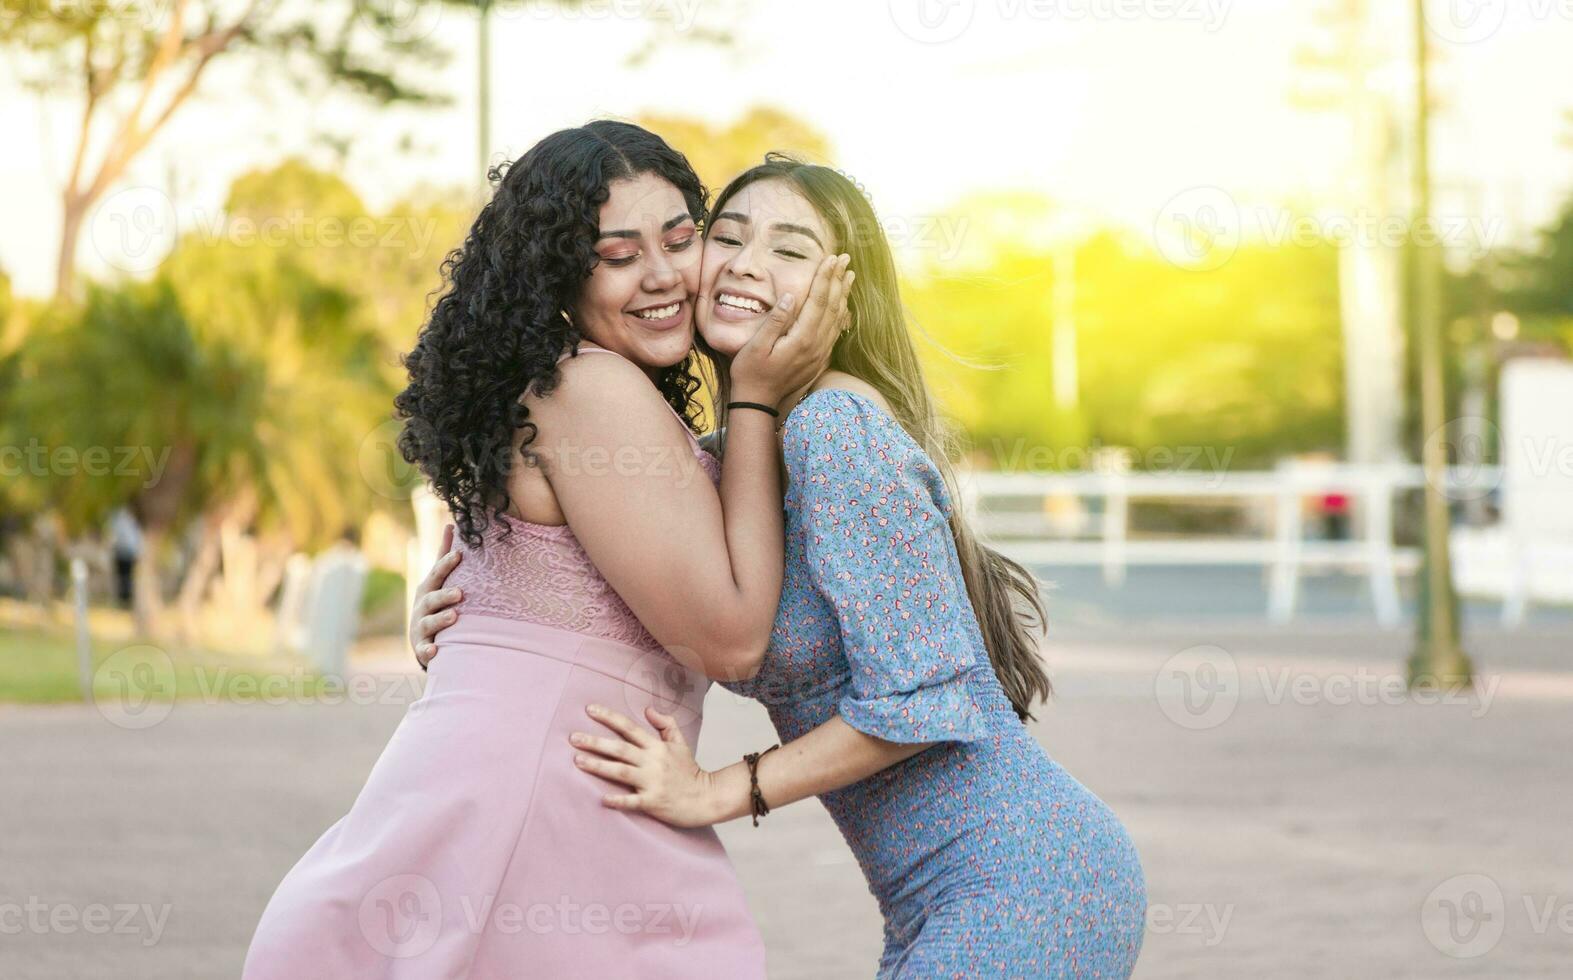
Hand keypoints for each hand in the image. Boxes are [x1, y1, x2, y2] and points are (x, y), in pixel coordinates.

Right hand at [409, 523, 462, 669]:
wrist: (422, 637)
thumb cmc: (434, 602)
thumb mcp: (437, 579)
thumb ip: (443, 555)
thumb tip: (451, 524)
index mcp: (428, 589)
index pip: (438, 574)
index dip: (447, 564)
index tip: (460, 554)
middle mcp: (422, 607)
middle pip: (432, 599)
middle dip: (444, 595)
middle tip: (461, 592)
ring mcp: (421, 627)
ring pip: (429, 623)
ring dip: (441, 619)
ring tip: (455, 617)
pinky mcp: (421, 647)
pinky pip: (424, 650)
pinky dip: (428, 651)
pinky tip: (436, 650)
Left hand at [570, 704, 721, 828]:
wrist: (706, 797)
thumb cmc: (690, 771)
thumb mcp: (680, 742)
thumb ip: (665, 723)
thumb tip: (648, 709)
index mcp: (656, 746)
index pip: (629, 727)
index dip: (609, 717)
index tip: (589, 709)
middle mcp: (652, 762)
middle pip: (620, 748)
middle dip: (595, 742)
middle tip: (573, 738)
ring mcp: (652, 782)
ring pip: (620, 771)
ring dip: (598, 766)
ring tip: (577, 761)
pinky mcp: (653, 802)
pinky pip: (632, 801)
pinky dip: (618, 800)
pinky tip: (602, 799)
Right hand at [728, 253, 853, 405]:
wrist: (758, 402)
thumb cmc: (750, 372)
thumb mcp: (756, 345)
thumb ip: (775, 320)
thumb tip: (791, 296)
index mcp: (801, 339)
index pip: (818, 300)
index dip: (825, 277)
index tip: (831, 258)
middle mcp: (815, 345)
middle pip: (832, 306)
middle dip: (838, 280)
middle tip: (845, 259)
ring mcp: (819, 354)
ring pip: (837, 319)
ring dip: (843, 295)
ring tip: (848, 276)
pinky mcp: (819, 359)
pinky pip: (835, 332)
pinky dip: (841, 315)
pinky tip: (843, 305)